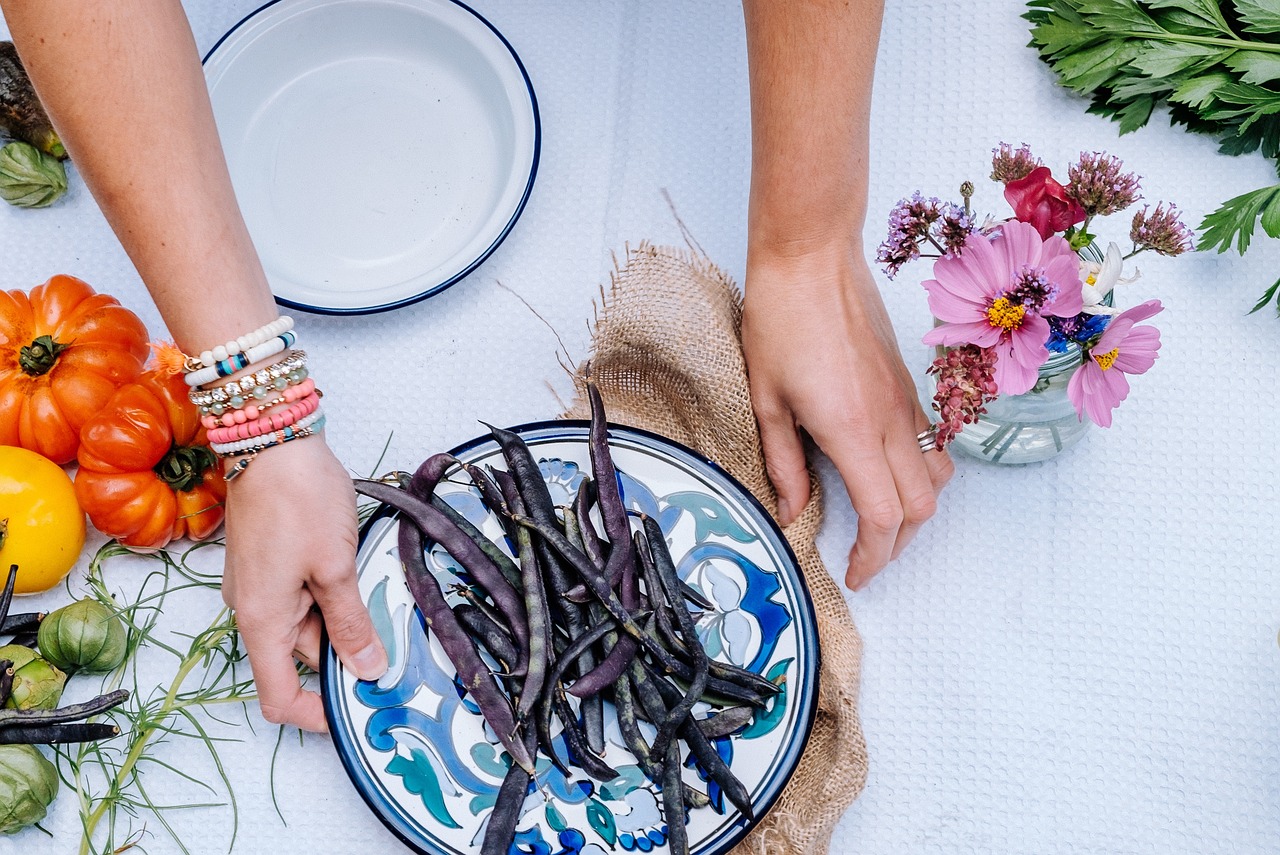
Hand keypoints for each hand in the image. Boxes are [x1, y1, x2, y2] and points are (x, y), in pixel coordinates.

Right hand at [220, 436, 386, 730]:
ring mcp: (258, 584)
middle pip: (299, 658)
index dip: (315, 714)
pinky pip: (302, 595)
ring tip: (380, 596)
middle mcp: (251, 609)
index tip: (356, 709)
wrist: (270, 437)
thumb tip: (366, 669)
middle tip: (393, 645)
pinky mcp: (270, 561)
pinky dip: (333, 595)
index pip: (277, 696)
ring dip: (343, 619)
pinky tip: (361, 572)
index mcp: (260, 621)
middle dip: (345, 656)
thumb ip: (350, 622)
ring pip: (306, 624)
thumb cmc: (297, 498)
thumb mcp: (335, 567)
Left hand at [742, 245, 952, 589]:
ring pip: (938, 475)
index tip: (854, 572)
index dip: (873, 556)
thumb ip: (783, 464)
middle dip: (897, 544)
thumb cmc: (781, 319)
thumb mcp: (766, 400)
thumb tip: (793, 511)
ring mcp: (906, 399)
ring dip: (915, 508)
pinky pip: (929, 441)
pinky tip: (880, 470)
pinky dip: (916, 471)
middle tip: (864, 556)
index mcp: (853, 430)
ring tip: (879, 520)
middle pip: (922, 506)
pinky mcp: (907, 382)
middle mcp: (892, 419)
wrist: (813, 256)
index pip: (884, 516)